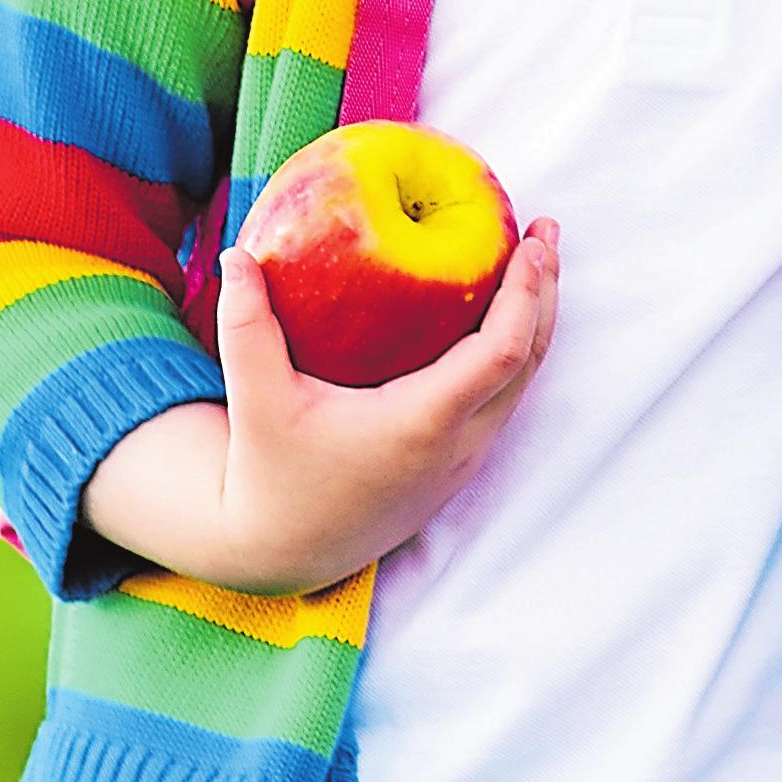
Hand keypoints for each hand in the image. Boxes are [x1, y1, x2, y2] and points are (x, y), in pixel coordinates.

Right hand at [82, 221, 560, 593]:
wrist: (283, 552)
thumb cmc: (270, 476)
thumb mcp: (255, 402)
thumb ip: (246, 328)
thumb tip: (236, 254)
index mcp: (422, 423)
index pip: (503, 352)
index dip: (527, 294)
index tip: (532, 242)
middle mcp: (459, 443)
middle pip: (530, 358)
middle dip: (545, 290)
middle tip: (543, 229)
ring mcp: (466, 456)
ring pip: (524, 379)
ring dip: (536, 317)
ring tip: (535, 257)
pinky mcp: (460, 463)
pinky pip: (505, 395)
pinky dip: (514, 346)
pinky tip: (501, 308)